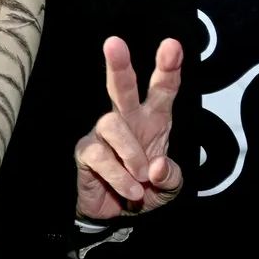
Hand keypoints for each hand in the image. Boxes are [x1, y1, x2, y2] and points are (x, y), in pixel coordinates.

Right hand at [74, 37, 182, 219]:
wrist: (117, 215)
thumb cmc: (145, 190)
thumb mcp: (169, 188)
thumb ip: (170, 177)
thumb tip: (157, 166)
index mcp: (154, 120)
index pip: (162, 89)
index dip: (168, 68)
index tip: (172, 46)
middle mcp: (128, 119)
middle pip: (121, 87)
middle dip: (119, 66)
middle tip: (114, 43)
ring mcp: (103, 134)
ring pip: (111, 123)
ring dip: (131, 153)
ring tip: (141, 179)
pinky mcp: (87, 152)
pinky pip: (100, 155)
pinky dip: (120, 176)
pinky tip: (130, 190)